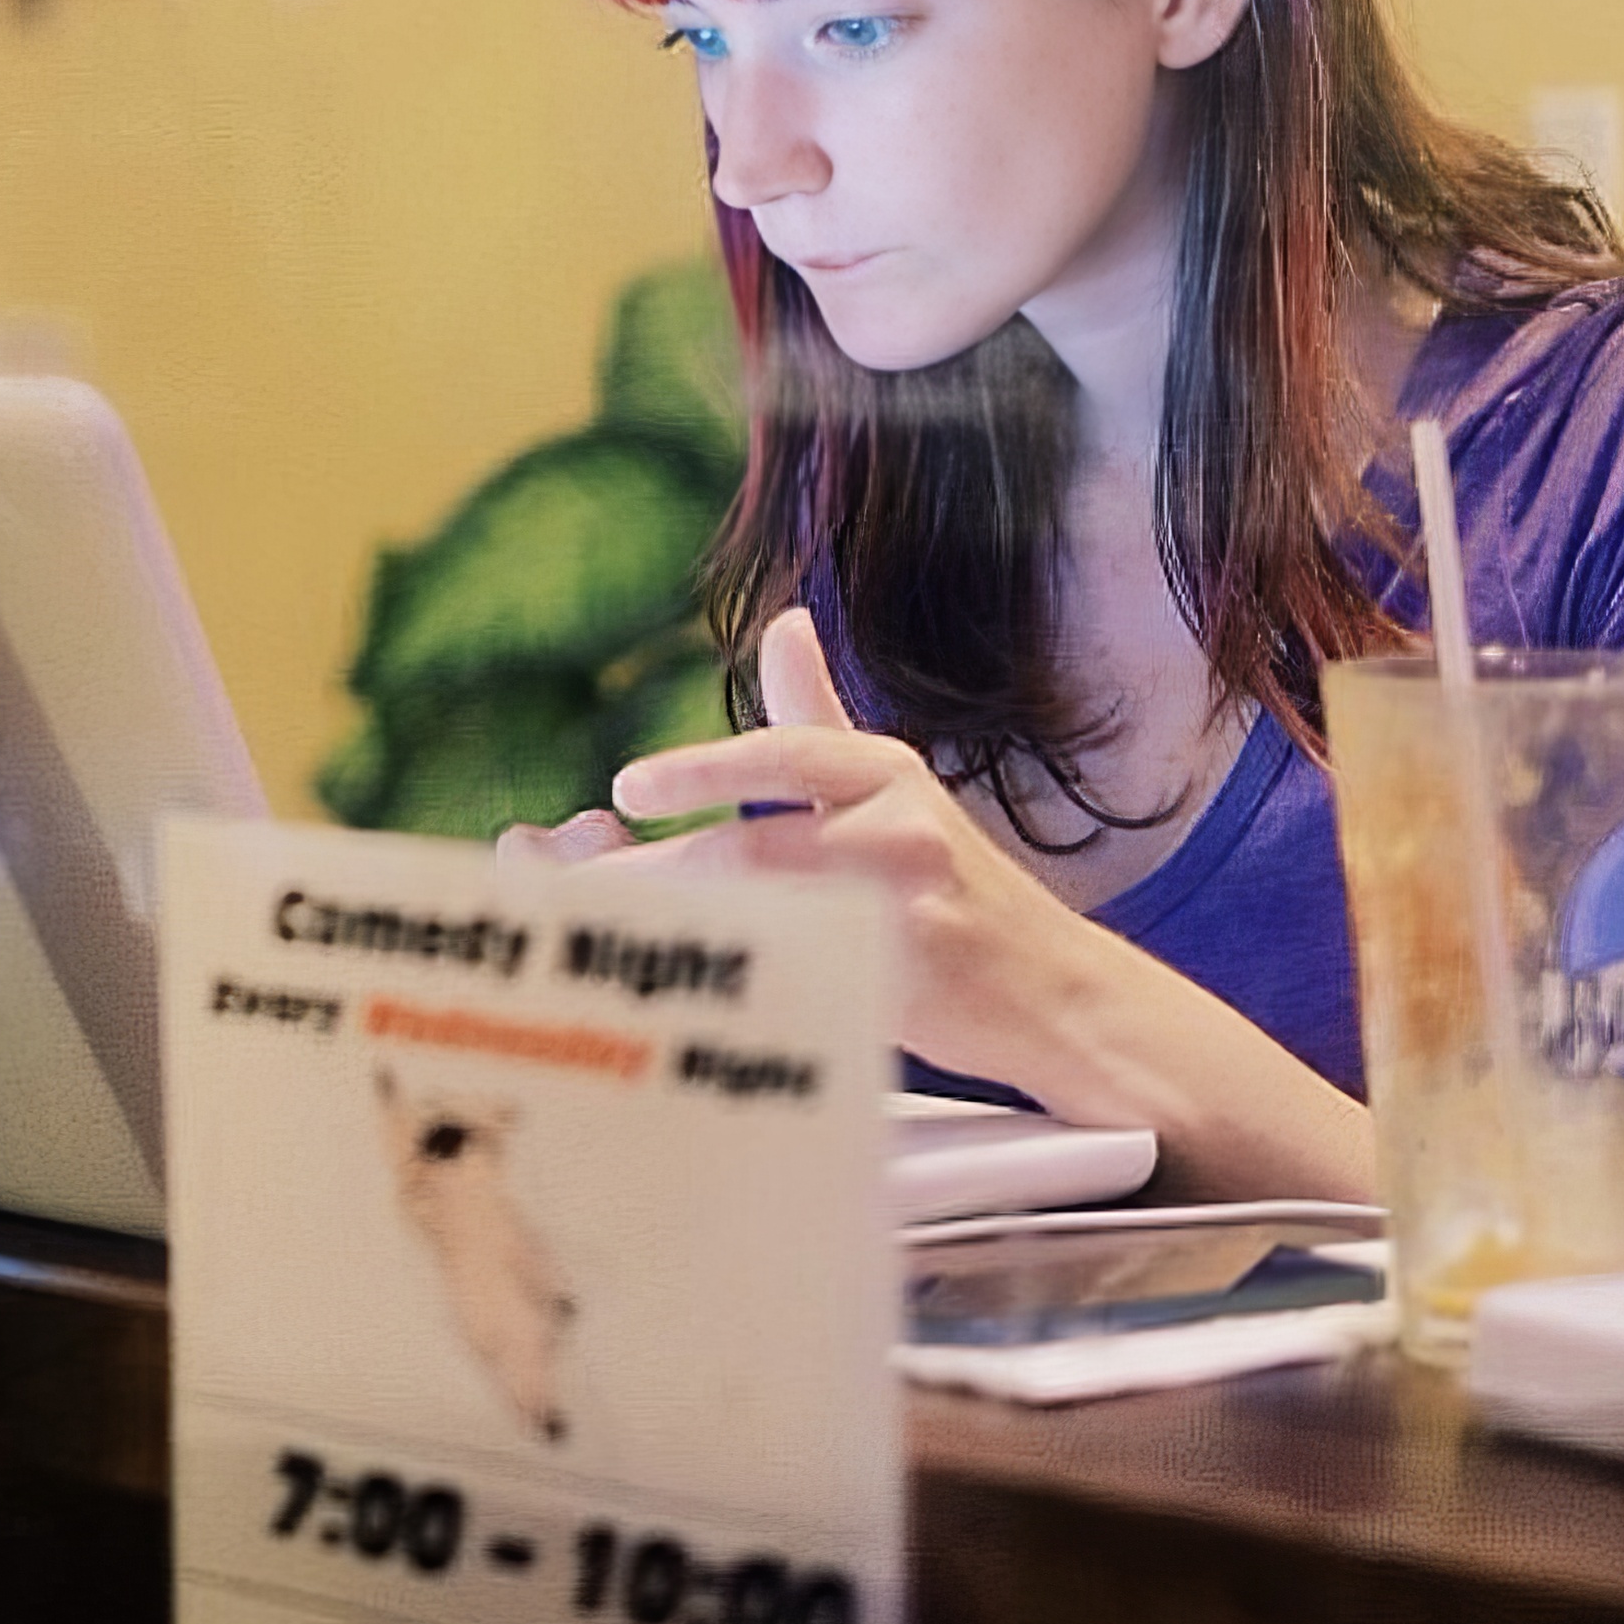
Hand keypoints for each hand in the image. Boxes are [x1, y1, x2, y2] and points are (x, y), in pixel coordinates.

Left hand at [510, 609, 1372, 1202]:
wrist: (1061, 999)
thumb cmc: (958, 893)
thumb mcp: (896, 793)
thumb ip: (824, 720)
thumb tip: (782, 624)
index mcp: (885, 773)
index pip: (783, 754)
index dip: (701, 770)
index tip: (626, 791)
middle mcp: (899, 826)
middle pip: (746, 848)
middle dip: (644, 875)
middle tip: (562, 894)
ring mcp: (908, 907)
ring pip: (757, 915)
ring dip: (666, 931)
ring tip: (591, 947)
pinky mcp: (909, 982)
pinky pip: (792, 979)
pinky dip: (726, 983)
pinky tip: (673, 997)